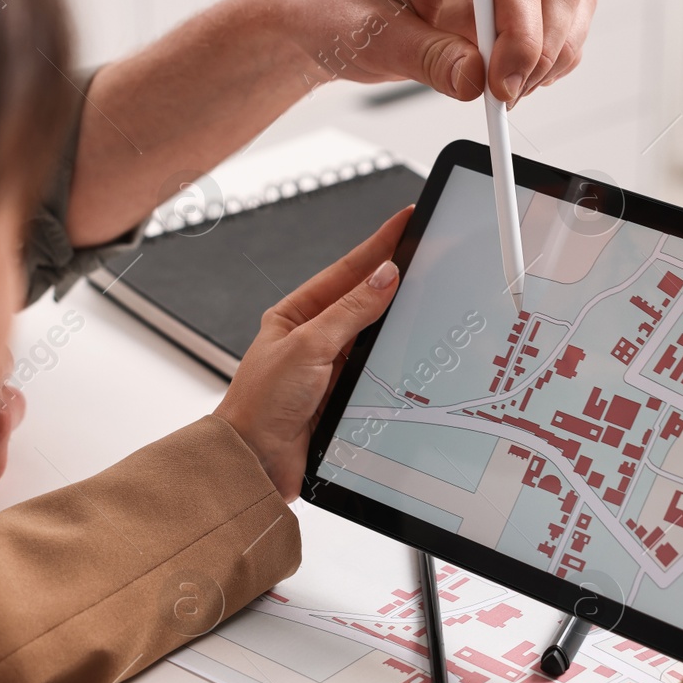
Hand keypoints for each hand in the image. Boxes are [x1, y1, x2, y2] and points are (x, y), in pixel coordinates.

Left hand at [215, 209, 409, 499]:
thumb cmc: (260, 404)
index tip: (406, 220)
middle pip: (364, 299)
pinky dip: (396, 359)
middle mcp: (314, 337)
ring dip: (397, 319)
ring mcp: (331, 367)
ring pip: (374, 334)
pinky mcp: (345, 397)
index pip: (347, 270)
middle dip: (394, 276)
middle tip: (428, 251)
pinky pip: (378, 369)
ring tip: (427, 292)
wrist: (255, 461)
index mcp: (296, 314)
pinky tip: (414, 349)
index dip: (379, 244)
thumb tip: (384, 276)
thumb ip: (350, 311)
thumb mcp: (309, 346)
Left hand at [267, 0, 595, 104]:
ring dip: (551, 61)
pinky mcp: (510, 6)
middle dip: (545, 53)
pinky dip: (546, 64)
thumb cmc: (341, 12)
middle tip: (506, 97)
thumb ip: (426, 59)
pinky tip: (508, 82)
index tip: (501, 90)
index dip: (521, 42)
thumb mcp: (373, 39)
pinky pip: (557, 30)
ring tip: (503, 92)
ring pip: (570, 8)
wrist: (332, 15)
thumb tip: (475, 82)